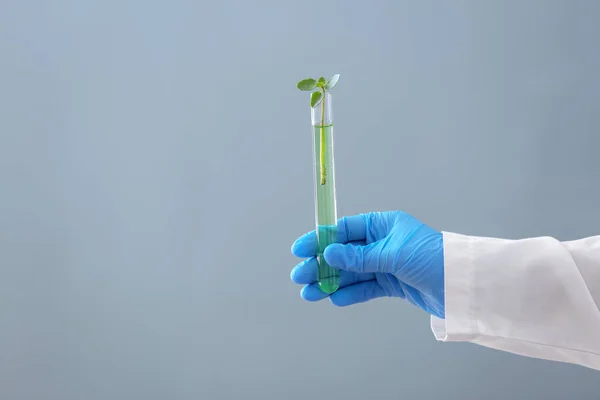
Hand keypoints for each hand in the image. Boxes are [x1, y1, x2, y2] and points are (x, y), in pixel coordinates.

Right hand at [290, 211, 444, 317]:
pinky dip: (350, 294)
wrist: (463, 286)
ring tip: (309, 293)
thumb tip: (329, 252)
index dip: (320, 239)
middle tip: (299, 276)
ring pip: (351, 273)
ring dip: (330, 282)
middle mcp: (382, 242)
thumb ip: (359, 256)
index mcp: (383, 224)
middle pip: (344, 253)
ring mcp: (386, 264)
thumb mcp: (393, 254)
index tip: (300, 249)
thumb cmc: (433, 258)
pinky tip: (333, 299)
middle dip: (320, 264)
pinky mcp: (392, 284)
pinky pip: (365, 288)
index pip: (344, 229)